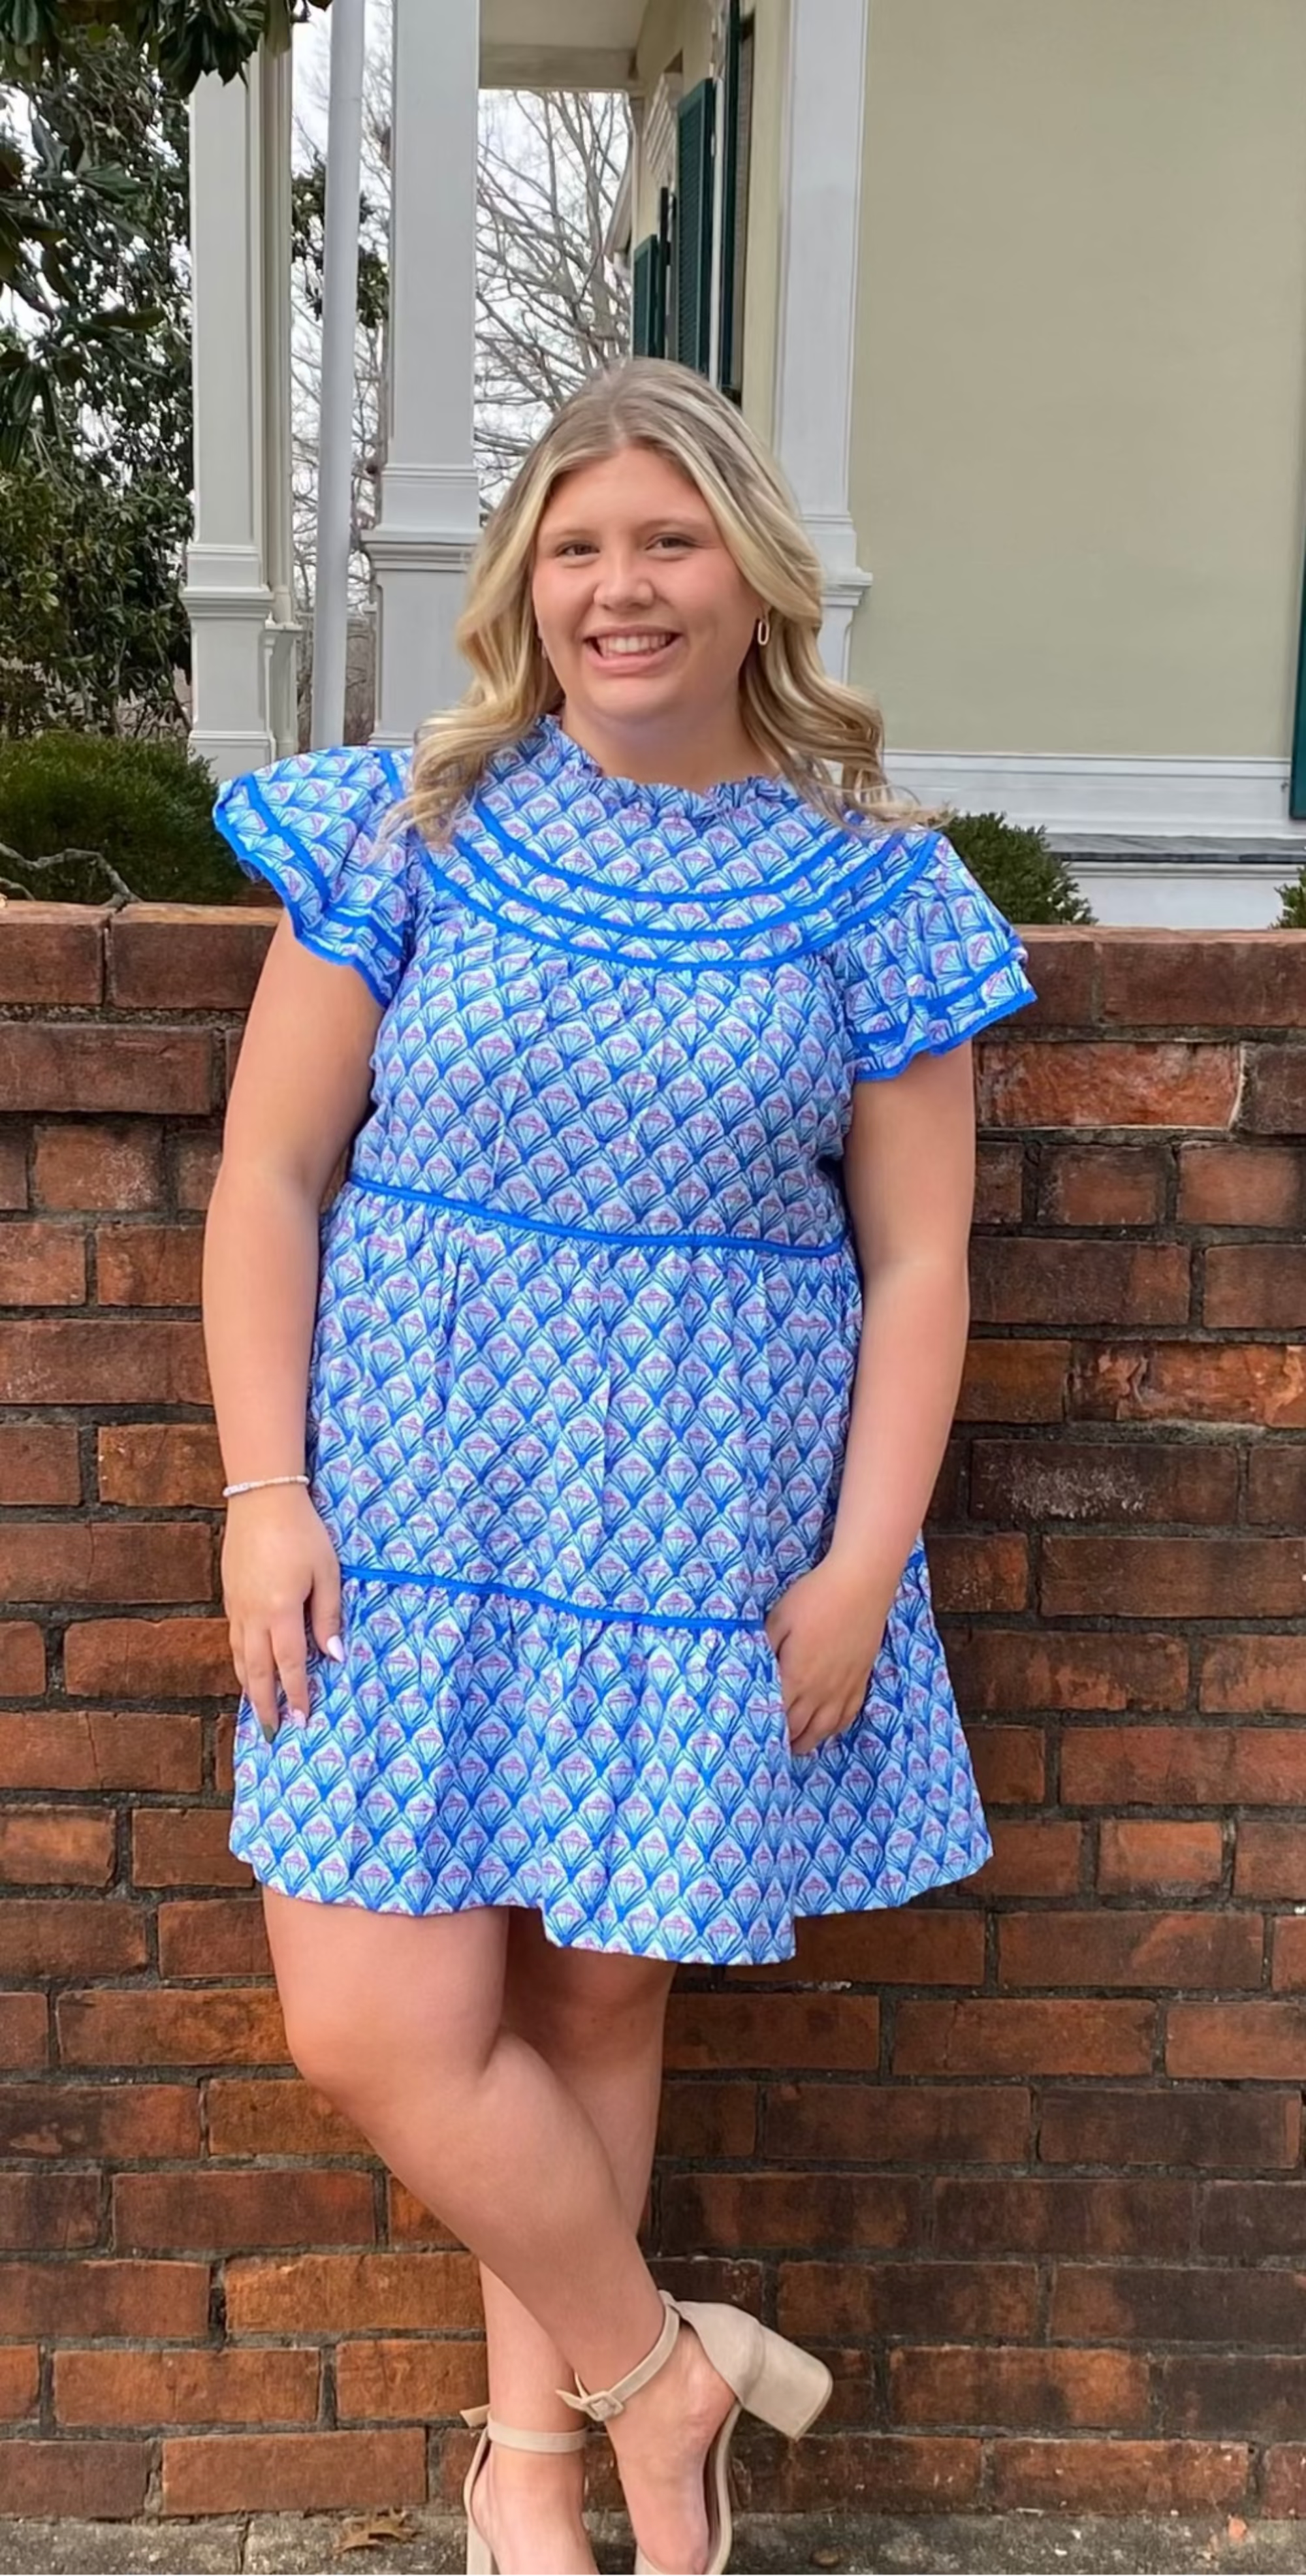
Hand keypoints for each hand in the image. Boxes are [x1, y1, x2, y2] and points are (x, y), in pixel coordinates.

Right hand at [221, 1486, 343, 1743]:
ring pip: (239, 1657)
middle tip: (273, 1731)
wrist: (262, 1499)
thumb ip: (328, 1617)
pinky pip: (233, 1639)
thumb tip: (332, 1657)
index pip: (290, 1665)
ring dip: (248, 1686)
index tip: (302, 1720)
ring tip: (257, 1709)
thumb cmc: (303, 1533)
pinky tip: (245, 1667)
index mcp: (281, 1612)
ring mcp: (237, 1607)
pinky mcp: (229, 1596)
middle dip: (266, 1704)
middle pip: (256, 1671)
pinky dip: (239, 1661)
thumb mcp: (327, 1573)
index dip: (297, 1695)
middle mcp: (253, 1616)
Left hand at [764, 1551, 892, 1757]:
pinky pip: (848, 1715)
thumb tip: (751, 1670)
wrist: (860, 1585)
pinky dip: (835, 1728)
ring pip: (823, 1728)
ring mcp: (843, 1687)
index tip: (750, 1739)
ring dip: (807, 1741)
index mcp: (795, 1677)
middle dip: (781, 1741)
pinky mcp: (860, 1679)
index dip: (762, 1729)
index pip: (775, 1715)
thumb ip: (763, 1649)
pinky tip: (827, 1730)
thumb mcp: (777, 1619)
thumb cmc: (814, 1598)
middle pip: (798, 1727)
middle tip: (767, 1751)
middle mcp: (820, 1691)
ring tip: (794, 1748)